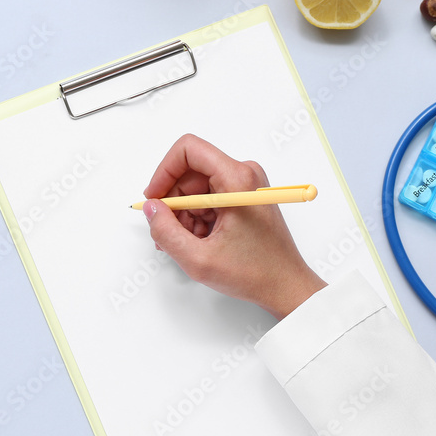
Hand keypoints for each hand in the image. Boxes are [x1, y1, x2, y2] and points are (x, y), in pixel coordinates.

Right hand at [142, 134, 325, 319]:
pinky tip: (202, 242)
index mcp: (237, 179)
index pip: (188, 149)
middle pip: (189, 172)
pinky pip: (208, 198)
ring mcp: (245, 184)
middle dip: (174, 204)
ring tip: (190, 245)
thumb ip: (165, 232)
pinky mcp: (244, 196)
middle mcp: (243, 174)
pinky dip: (198, 219)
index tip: (154, 200)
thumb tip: (150, 208)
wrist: (285, 285)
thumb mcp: (199, 259)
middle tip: (170, 234)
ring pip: (196, 188)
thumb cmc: (255, 273)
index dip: (164, 172)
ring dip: (185, 216)